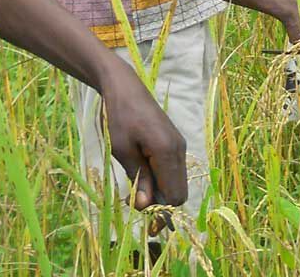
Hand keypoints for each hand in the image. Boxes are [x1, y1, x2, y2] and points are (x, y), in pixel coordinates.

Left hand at [98, 64, 188, 210]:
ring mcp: (179, 145)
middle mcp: (180, 150)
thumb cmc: (119, 117)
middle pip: (180, 192)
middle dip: (160, 202)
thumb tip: (145, 206)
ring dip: (160, 190)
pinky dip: (162, 178)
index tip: (138, 211)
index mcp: (168, 152)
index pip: (174, 195)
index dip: (159, 210)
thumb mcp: (123, 151)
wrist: (126, 88)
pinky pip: (174, 169)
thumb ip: (138, 179)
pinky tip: (142, 173)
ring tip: (135, 186)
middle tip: (134, 200)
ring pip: (178, 181)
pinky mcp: (175, 142)